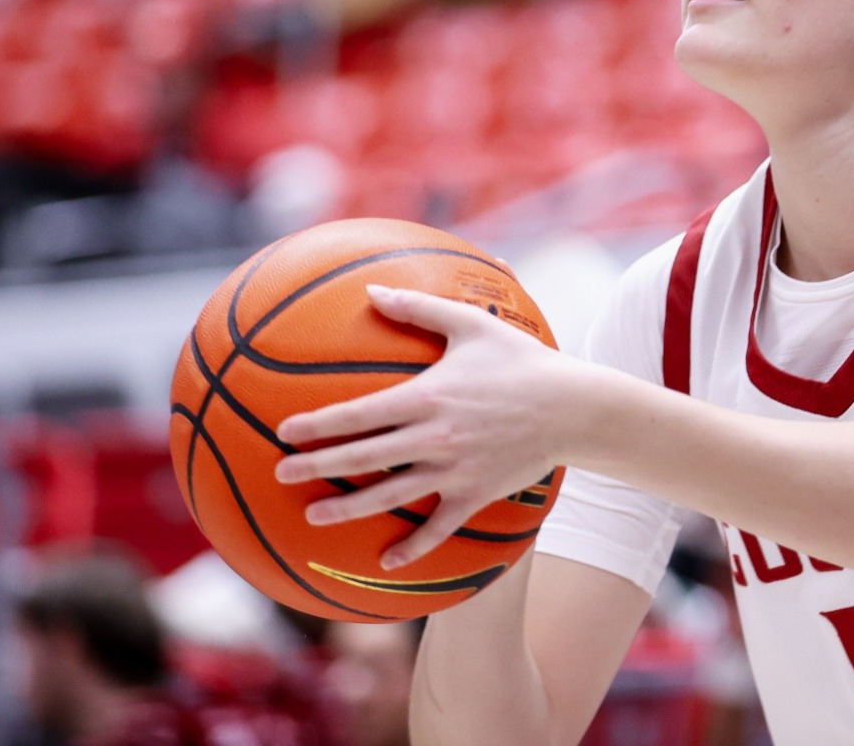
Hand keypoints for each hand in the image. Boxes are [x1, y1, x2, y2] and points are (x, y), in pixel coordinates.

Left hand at [272, 284, 581, 568]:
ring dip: (348, 509)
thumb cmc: (521, 360)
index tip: (285, 431)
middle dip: (317, 466)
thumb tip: (372, 290)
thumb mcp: (471, 324)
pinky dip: (413, 546)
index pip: (360, 414)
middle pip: (364, 458)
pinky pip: (439, 527)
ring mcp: (454, 470)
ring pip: (391, 496)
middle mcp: (434, 438)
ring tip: (312, 518)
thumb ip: (419, 308)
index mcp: (428, 397)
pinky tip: (386, 561)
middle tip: (280, 473)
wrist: (573, 407)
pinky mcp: (475, 493)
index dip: (319, 424)